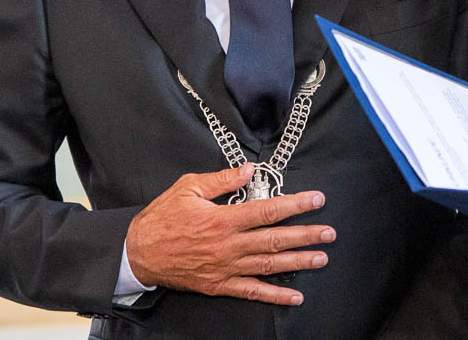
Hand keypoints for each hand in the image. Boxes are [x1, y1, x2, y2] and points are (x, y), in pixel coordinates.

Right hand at [124, 164, 334, 303]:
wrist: (138, 252)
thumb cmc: (162, 217)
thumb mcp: (189, 188)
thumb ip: (222, 180)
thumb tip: (249, 170)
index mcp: (222, 219)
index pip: (267, 210)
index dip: (295, 205)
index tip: (317, 200)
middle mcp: (227, 246)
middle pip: (274, 240)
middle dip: (305, 236)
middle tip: (329, 233)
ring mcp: (224, 268)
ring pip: (267, 265)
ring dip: (297, 263)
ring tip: (321, 258)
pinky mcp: (218, 285)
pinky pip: (251, 292)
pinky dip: (274, 296)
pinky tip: (294, 296)